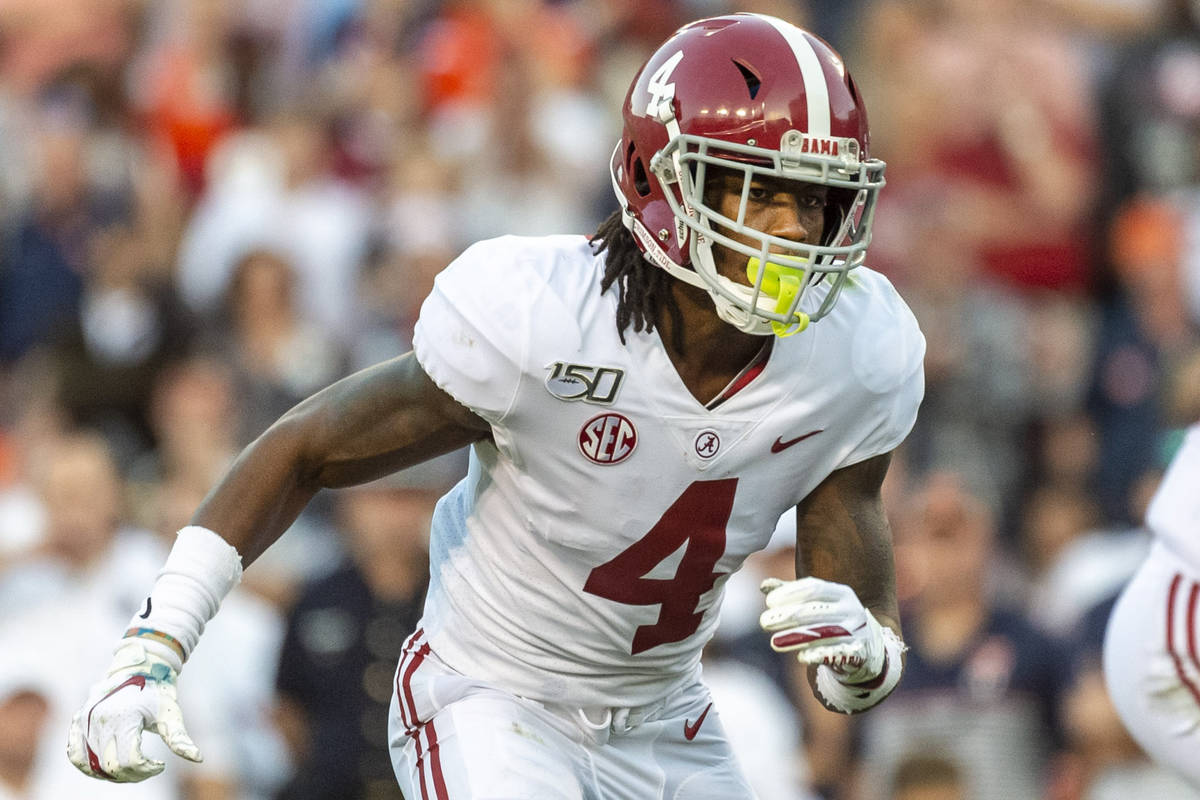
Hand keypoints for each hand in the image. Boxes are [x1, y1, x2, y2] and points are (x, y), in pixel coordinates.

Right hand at [67, 639, 200, 781]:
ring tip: (132, 767)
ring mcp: (85, 720)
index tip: (160, 765)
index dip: (147, 770)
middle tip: (148, 768)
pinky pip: (74, 754)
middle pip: (110, 767)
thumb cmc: (158, 692)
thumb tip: (198, 759)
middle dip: (132, 775)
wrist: (139, 667)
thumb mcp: (170, 713)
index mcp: (124, 718)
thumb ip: (179, 738)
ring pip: (92, 766)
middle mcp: (100, 720)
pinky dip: (88, 767)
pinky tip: (106, 766)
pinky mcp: (78, 721)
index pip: (129, 761)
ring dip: (112, 775)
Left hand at [759, 576, 885, 683]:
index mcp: (842, 593)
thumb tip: (764, 586)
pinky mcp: (859, 653)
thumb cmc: (834, 622)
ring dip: (796, 638)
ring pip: (823, 633)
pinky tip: (801, 657)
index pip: (814, 588)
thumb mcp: (819, 605)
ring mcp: (857, 631)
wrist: (869, 649)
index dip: (790, 593)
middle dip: (787, 616)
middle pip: (815, 610)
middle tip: (763, 622)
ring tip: (774, 642)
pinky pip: (837, 653)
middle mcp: (852, 609)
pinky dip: (819, 655)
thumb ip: (793, 594)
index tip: (769, 602)